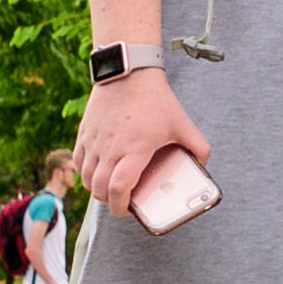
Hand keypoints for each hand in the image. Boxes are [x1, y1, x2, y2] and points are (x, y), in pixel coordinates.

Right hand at [75, 70, 205, 207]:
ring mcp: (94, 141)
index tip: (127, 210)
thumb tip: (204, 164)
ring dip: (97, 189)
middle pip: (100, 189)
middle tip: (122, 202)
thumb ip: (198, 146)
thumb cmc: (155, 99)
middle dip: (110, 202)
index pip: (119, 188)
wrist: (128, 73)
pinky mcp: (84, 133)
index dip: (121, 206)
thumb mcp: (182, 123)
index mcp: (135, 149)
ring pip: (86, 178)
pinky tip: (97, 172)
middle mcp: (110, 148)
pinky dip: (85, 173)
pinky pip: (78, 162)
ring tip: (110, 188)